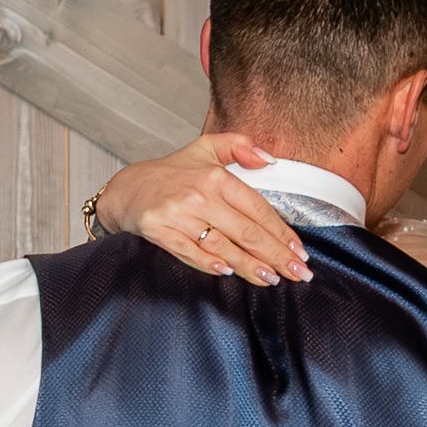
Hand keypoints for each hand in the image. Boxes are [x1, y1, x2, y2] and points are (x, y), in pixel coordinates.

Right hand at [95, 134, 310, 285]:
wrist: (126, 189)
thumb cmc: (171, 173)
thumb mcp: (205, 148)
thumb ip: (239, 146)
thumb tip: (269, 159)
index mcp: (216, 177)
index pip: (258, 208)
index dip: (282, 232)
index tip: (299, 250)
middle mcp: (199, 196)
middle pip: (247, 232)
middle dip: (277, 256)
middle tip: (299, 274)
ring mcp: (179, 216)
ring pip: (223, 246)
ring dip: (250, 266)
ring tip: (272, 279)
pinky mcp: (161, 232)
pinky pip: (190, 252)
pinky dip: (209, 264)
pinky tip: (229, 273)